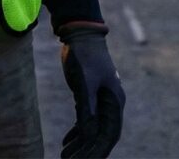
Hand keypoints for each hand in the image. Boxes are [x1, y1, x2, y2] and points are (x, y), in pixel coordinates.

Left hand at [58, 24, 124, 157]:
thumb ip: (87, 108)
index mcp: (114, 101)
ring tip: (64, 156)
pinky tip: (66, 142)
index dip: (99, 150)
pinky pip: (85, 119)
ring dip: (80, 144)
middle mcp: (110, 104)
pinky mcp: (89, 95)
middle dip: (87, 151)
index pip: (110, 134)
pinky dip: (77, 132)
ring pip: (92, 129)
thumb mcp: (85, 81)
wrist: (80, 33)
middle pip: (101, 135)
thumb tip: (88, 135)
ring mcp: (100, 100)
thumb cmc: (85, 54)